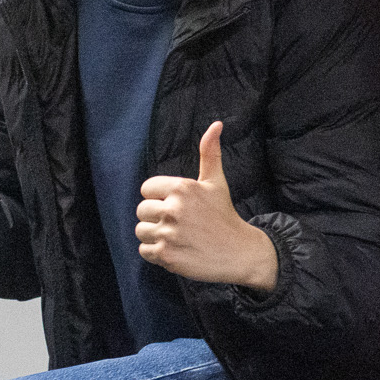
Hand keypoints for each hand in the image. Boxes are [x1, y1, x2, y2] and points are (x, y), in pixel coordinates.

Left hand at [136, 121, 277, 289]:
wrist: (238, 251)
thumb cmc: (223, 215)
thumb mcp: (216, 182)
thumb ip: (210, 153)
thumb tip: (216, 124)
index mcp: (182, 188)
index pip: (147, 188)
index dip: (159, 197)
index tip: (175, 204)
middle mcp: (173, 209)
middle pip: (141, 210)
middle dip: (156, 217)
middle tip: (177, 222)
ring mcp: (169, 233)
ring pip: (141, 231)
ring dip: (154, 235)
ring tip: (175, 236)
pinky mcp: (165, 255)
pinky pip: (143, 250)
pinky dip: (155, 252)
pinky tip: (174, 248)